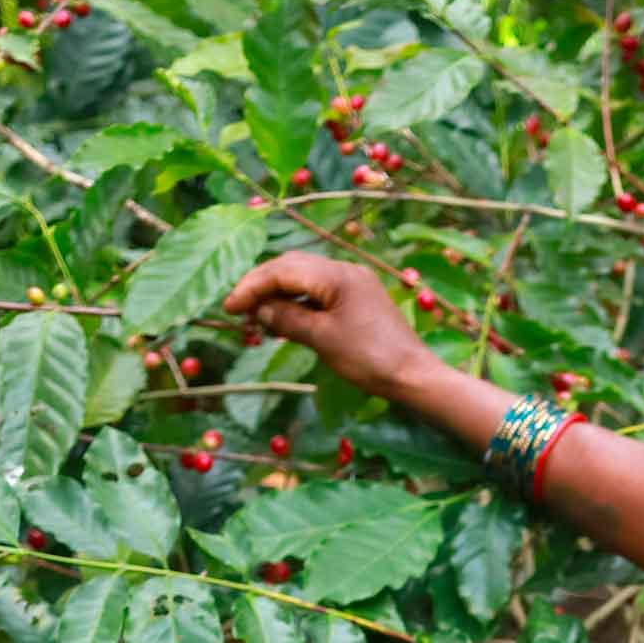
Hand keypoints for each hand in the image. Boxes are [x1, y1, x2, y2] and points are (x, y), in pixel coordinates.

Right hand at [223, 255, 427, 398]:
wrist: (415, 376)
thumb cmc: (370, 360)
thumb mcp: (322, 340)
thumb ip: (287, 319)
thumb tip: (258, 309)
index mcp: (336, 275)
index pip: (282, 270)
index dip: (251, 287)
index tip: (228, 307)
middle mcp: (345, 270)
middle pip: (291, 266)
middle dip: (262, 285)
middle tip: (238, 309)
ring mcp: (354, 282)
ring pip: (305, 277)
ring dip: (279, 293)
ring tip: (257, 317)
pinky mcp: (360, 297)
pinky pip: (320, 291)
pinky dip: (299, 302)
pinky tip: (285, 318)